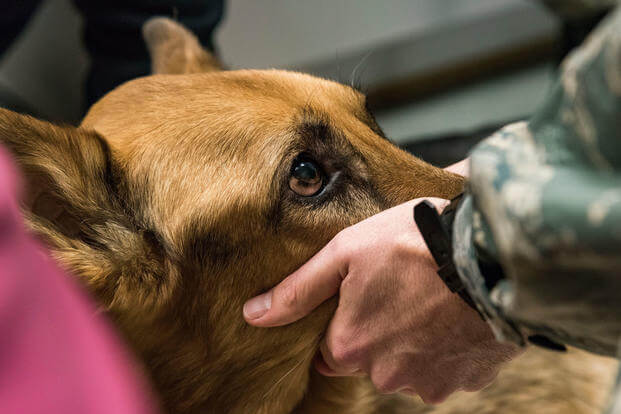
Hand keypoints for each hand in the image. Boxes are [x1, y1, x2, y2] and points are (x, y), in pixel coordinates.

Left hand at [243, 161, 518, 403]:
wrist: (491, 254)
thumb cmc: (413, 245)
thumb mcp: (344, 253)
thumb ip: (297, 291)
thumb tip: (251, 316)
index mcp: (350, 348)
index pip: (330, 351)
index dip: (343, 322)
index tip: (359, 298)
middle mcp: (386, 376)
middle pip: (370, 358)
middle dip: (379, 331)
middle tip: (398, 288)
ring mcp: (429, 382)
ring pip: (409, 364)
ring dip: (414, 340)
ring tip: (428, 296)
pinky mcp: (467, 379)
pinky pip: (447, 367)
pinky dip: (447, 347)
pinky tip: (453, 313)